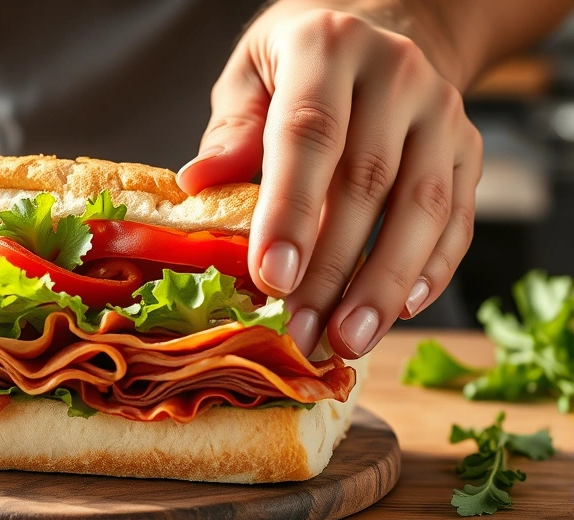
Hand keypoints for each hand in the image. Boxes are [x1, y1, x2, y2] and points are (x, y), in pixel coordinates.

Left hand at [177, 2, 481, 357]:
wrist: (381, 26)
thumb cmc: (297, 63)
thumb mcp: (249, 76)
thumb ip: (231, 132)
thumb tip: (198, 185)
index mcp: (326, 47)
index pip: (309, 134)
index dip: (290, 211)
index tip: (271, 278)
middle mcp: (395, 73)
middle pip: (367, 182)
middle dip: (332, 269)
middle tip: (302, 333)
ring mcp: (441, 111)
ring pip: (421, 208)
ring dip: (384, 283)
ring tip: (348, 341)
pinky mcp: (468, 147)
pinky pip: (457, 218)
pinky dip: (432, 271)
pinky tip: (399, 312)